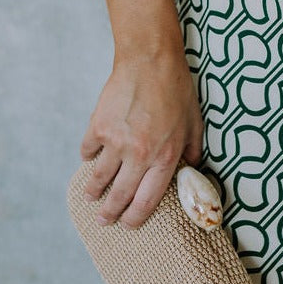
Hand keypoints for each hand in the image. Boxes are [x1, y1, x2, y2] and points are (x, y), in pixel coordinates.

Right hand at [80, 48, 203, 228]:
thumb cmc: (176, 87)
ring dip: (93, 191)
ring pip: (99, 178)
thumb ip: (193, 149)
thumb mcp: (194, 121)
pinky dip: (88, 156)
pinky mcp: (98, 126)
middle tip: (104, 221)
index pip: (146, 200)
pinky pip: (88, 150)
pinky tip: (90, 158)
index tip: (129, 224)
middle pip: (119, 196)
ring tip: (90, 197)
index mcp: (164, 157)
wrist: (150, 59)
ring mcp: (116, 142)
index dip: (135, 217)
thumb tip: (192, 168)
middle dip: (110, 213)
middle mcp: (139, 155)